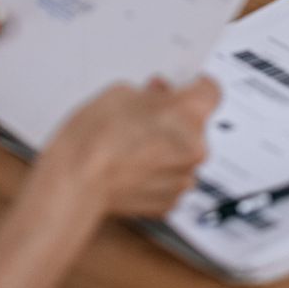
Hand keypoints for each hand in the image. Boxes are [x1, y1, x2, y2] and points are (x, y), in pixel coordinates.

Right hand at [41, 76, 220, 216]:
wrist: (76, 181)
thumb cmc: (95, 138)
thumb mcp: (121, 92)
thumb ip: (151, 93)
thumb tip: (160, 97)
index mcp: (189, 113)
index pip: (211, 91)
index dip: (196, 86)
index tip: (186, 86)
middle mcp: (196, 148)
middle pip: (196, 125)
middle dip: (175, 117)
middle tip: (145, 114)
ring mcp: (184, 178)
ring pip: (184, 154)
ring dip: (167, 146)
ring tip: (133, 143)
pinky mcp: (171, 201)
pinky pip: (171, 178)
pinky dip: (157, 172)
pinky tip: (132, 165)